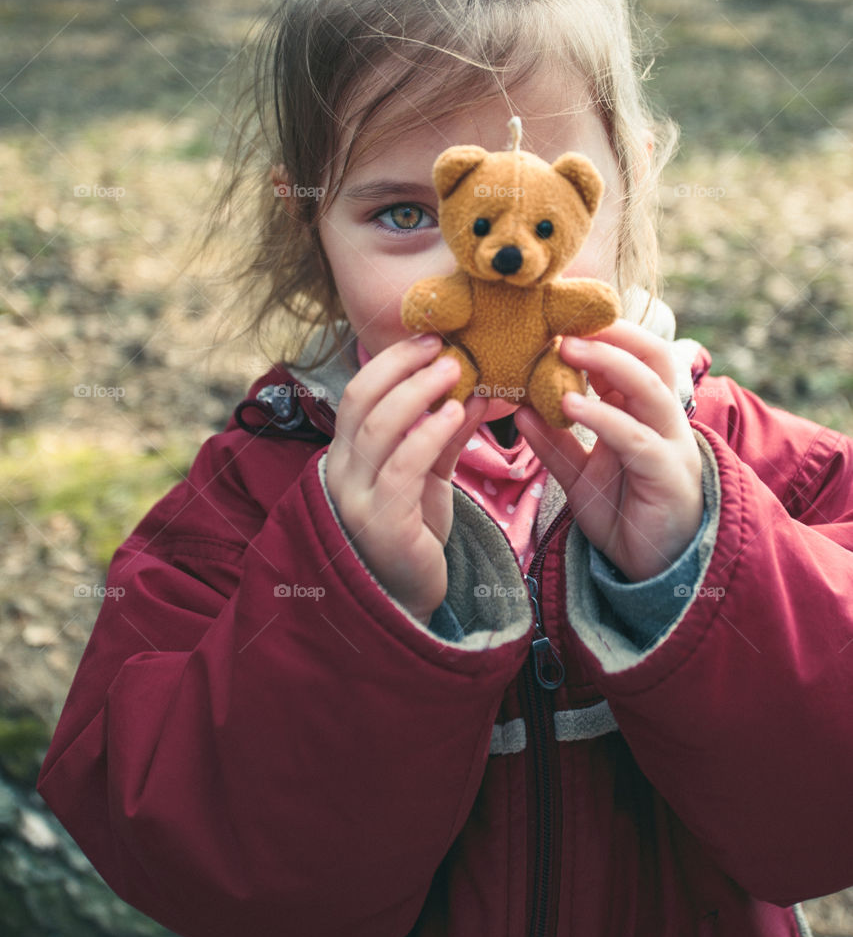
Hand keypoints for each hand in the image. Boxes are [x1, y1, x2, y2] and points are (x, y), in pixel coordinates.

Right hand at [325, 335, 488, 623]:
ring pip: (379, 430)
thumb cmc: (414, 532)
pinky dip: (429, 434)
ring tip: (456, 371)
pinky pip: (402, 468)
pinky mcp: (382, 524)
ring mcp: (357, 499)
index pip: (357, 394)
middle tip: (444, 346)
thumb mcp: (430, 474)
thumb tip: (475, 388)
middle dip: (402, 367)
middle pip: (361, 402)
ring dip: (419, 393)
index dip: (390, 362)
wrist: (409, 598)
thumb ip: (444, 434)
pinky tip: (455, 414)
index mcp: (347, 455)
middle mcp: (342, 473)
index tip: (428, 337)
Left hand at [515, 320, 703, 581]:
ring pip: (649, 389)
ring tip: (565, 349)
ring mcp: (670, 444)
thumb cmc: (622, 511)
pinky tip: (570, 405)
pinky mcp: (667, 474)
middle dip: (611, 334)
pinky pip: (637, 438)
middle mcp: (662, 419)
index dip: (601, 332)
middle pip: (651, 357)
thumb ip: (553, 442)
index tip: (558, 315)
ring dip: (609, 364)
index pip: (632, 355)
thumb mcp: (579, 473)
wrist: (655, 569)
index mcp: (642, 411)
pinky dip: (604, 417)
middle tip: (563, 322)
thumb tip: (518, 408)